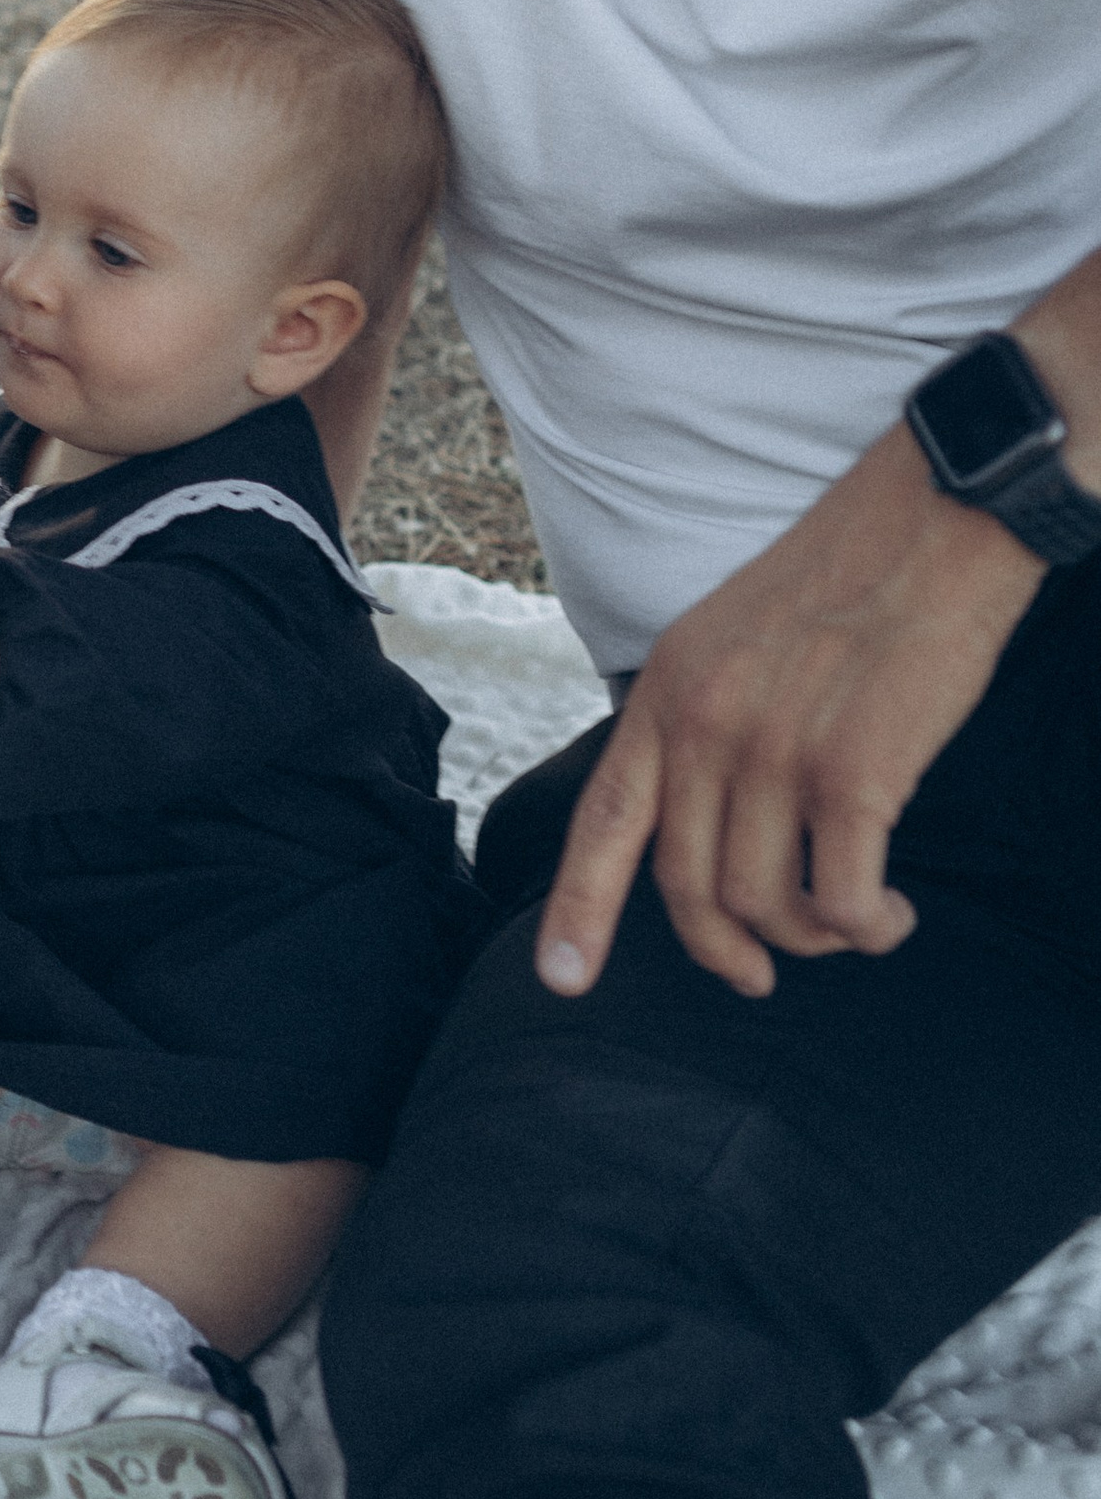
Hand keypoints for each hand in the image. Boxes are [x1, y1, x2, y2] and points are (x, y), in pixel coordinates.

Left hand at [536, 422, 1043, 1001]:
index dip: (576, 911)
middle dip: (727, 950)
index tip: (562, 979)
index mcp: (665, 691)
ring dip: (814, 937)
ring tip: (853, 922)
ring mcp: (775, 752)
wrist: (935, 519)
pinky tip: (889, 914)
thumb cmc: (847, 577)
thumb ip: (700, 722)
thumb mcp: (728, 637)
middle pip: (688, 888)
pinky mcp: (856, 775)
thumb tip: (702, 820)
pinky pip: (842, 900)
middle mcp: (704, 726)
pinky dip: (867, 927)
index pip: (602, 821)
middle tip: (760, 974)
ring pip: (766, 905)